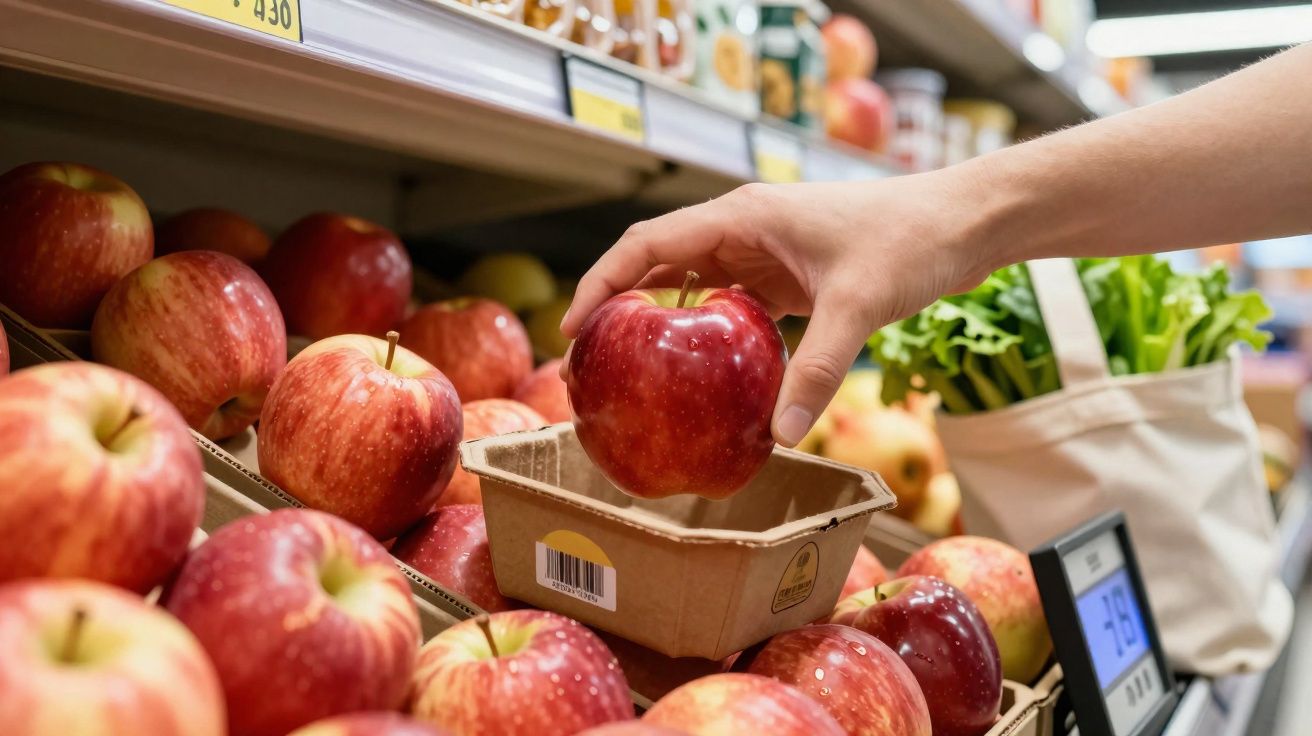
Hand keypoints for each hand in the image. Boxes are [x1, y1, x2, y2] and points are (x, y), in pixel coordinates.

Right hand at [561, 173, 996, 446]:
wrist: (966, 221)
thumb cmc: (911, 239)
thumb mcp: (858, 304)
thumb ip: (817, 369)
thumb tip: (780, 435)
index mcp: (743, 216)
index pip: (649, 244)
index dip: (603, 282)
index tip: (573, 329)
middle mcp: (745, 228)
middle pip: (661, 264)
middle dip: (622, 307)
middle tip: (594, 362)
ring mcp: (766, 252)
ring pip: (695, 286)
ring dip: (664, 323)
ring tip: (635, 373)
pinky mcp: (790, 276)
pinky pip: (734, 306)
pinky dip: (712, 336)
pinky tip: (707, 375)